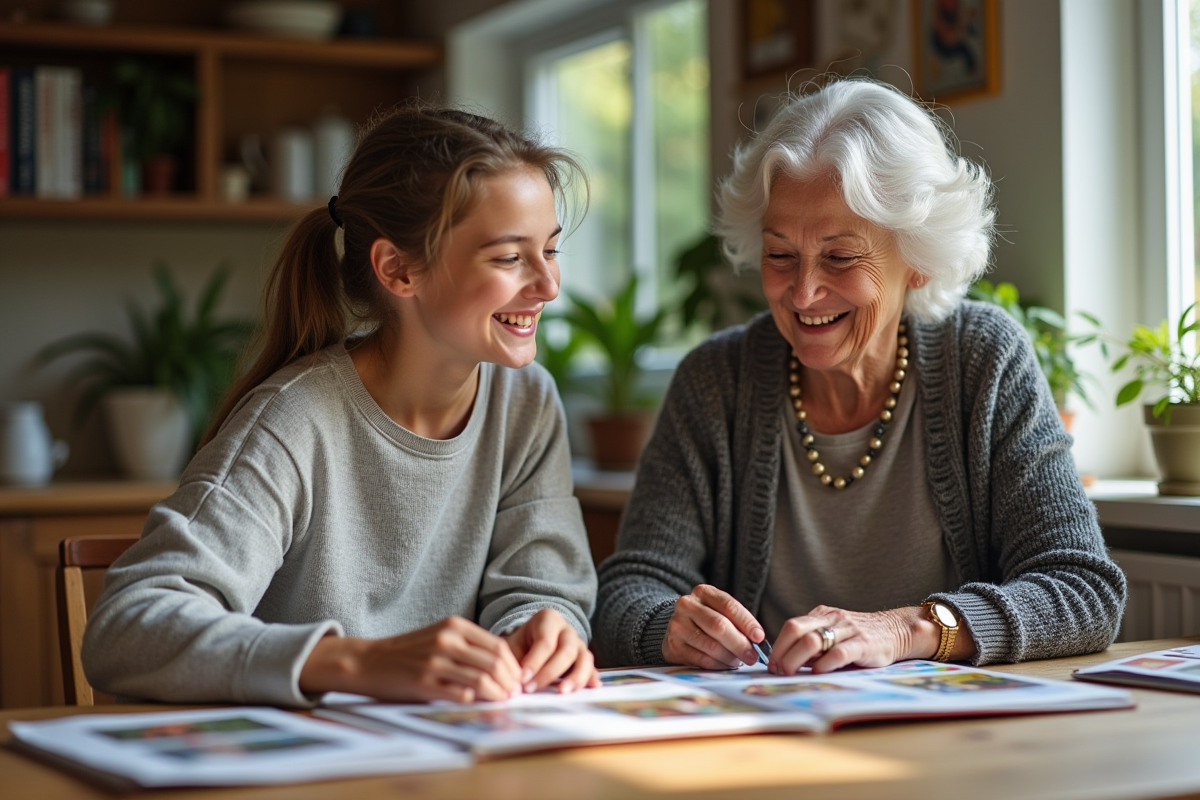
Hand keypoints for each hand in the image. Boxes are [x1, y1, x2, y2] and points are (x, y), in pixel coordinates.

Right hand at [299, 616, 522, 702]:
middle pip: (494, 663)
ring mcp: (435, 661)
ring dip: (497, 694)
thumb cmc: (409, 653)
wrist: (370, 661)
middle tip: (514, 694)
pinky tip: (478, 705)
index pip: (498, 646)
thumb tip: (502, 668)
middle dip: (510, 682)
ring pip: (482, 679)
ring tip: (502, 702)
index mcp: (454, 626)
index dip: (513, 666)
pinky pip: (460, 694)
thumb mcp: (440, 637)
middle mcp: (447, 640)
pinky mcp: (423, 682)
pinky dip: (474, 701)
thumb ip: (468, 647)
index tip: (517, 680)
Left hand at [503, 609, 598, 693]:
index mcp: (548, 619)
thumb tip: (514, 682)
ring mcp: (579, 644)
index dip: (534, 661)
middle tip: (532, 689)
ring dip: (575, 677)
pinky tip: (593, 687)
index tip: (522, 679)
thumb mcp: (512, 645)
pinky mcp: (585, 659)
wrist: (530, 641)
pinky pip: (592, 668)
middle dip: (549, 672)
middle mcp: (567, 630)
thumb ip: (511, 659)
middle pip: (566, 650)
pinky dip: (592, 678)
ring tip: (563, 692)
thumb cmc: (521, 644)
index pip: (545, 642)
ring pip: (584, 658)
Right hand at [662, 584, 765, 669]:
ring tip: (739, 661)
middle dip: (740, 643)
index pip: (728, 605)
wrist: (678, 627)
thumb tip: (757, 640)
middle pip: (719, 625)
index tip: (759, 637)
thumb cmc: (706, 619)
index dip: (746, 622)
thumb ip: (737, 621)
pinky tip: (726, 665)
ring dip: (729, 657)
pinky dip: (718, 665)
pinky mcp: (674, 646)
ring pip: (710, 645)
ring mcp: (678, 626)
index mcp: (702, 592)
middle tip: (752, 656)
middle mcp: (687, 605)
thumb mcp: (720, 611)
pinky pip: (701, 660)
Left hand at [770, 605, 927, 674]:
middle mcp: (832, 618)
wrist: (897, 630)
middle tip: (778, 671)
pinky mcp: (864, 644)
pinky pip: (839, 653)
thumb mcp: (835, 633)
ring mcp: (848, 630)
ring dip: (796, 660)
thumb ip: (815, 644)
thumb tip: (788, 663)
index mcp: (822, 614)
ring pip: (813, 640)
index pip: (791, 625)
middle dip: (782, 653)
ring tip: (791, 674)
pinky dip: (824, 664)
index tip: (772, 664)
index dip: (777, 645)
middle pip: (796, 629)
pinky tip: (817, 673)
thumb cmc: (861, 638)